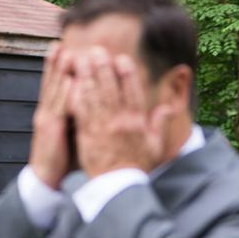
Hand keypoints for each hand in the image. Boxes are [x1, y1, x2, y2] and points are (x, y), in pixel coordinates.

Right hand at [29, 40, 76, 190]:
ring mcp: (48, 118)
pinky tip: (67, 79)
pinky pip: (58, 108)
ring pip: (53, 89)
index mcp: (56, 112)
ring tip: (63, 51)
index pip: (60, 85)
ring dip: (57, 69)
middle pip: (53, 81)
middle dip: (58, 62)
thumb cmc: (67, 158)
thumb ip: (86, 119)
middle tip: (63, 41)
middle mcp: (49, 111)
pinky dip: (62, 92)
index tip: (71, 50)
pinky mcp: (50, 129)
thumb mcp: (77, 135)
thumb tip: (99, 109)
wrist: (49, 177)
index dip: (62, 68)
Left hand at [67, 49, 174, 178]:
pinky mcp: (87, 133)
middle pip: (111, 87)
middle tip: (96, 50)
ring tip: (81, 58)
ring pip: (94, 95)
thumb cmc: (138, 166)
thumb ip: (159, 125)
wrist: (120, 187)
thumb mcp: (155, 146)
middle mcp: (120, 121)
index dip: (127, 72)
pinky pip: (81, 109)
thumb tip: (167, 107)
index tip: (121, 59)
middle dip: (103, 66)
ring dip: (86, 74)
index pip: (133, 91)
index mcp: (138, 123)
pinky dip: (76, 94)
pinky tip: (71, 81)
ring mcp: (103, 126)